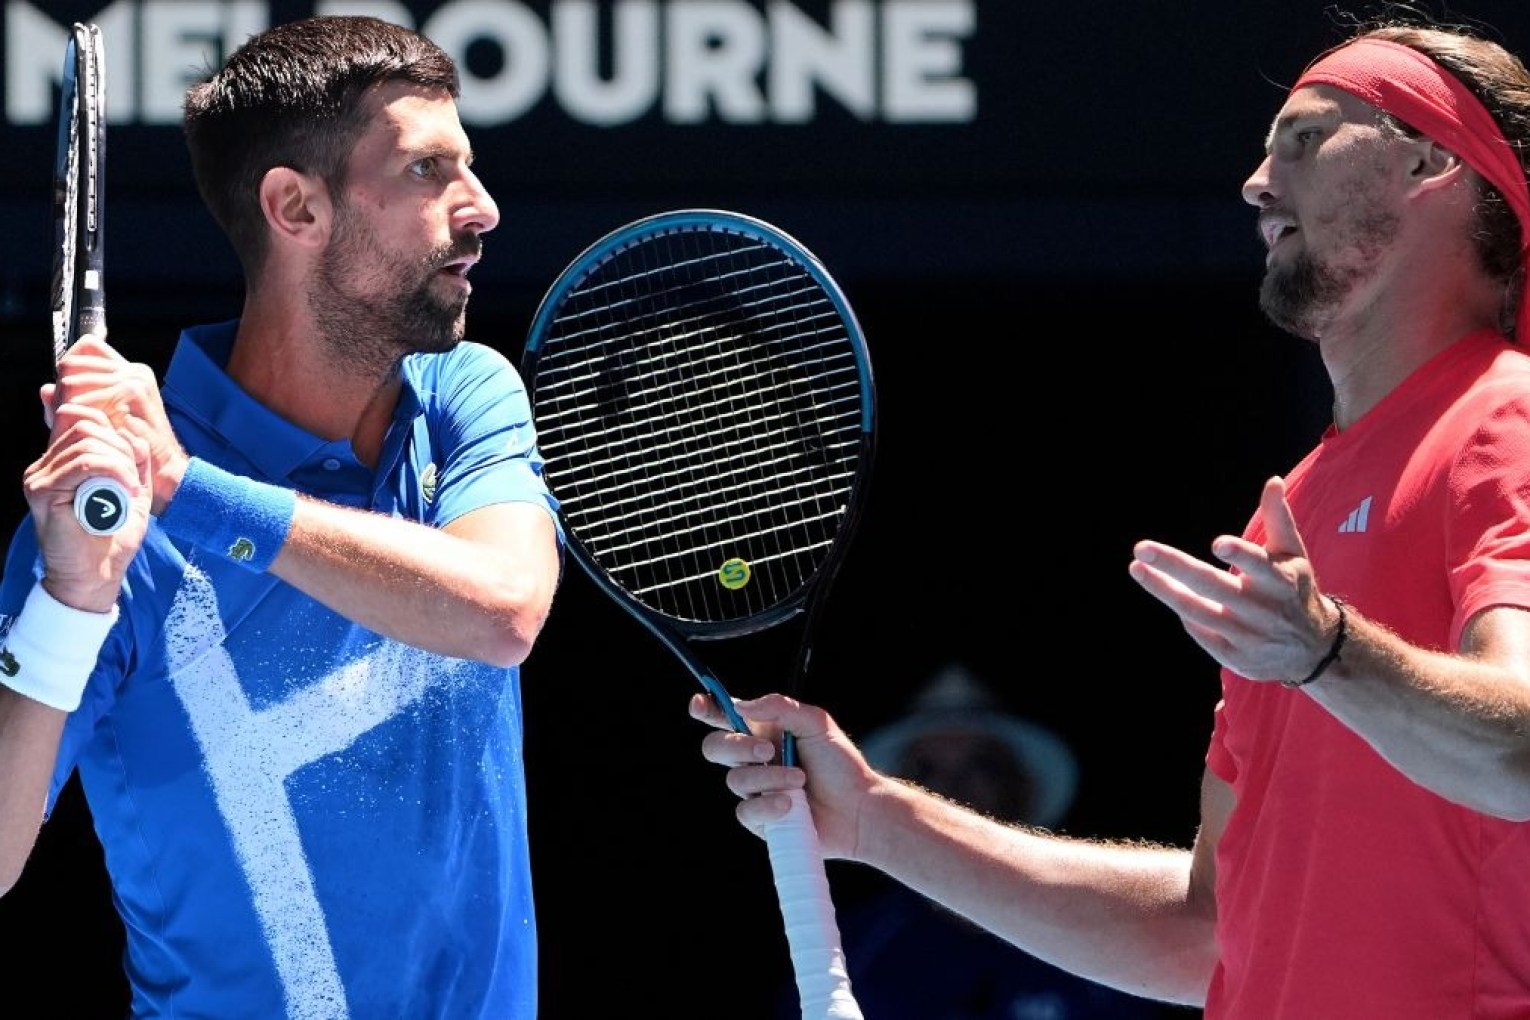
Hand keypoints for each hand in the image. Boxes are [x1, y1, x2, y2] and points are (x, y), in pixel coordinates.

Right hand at [24, 398, 152, 612]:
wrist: (96, 577)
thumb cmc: (113, 538)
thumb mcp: (133, 492)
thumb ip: (133, 461)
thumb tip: (132, 434)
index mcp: (62, 463)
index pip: (78, 418)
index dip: (111, 427)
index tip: (132, 458)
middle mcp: (45, 466)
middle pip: (86, 426)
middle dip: (121, 447)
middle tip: (135, 479)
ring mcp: (39, 477)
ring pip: (87, 442)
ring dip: (121, 462)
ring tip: (131, 489)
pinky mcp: (42, 491)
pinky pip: (83, 463)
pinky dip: (115, 471)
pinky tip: (128, 490)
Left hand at [45, 333, 187, 514]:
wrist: (167, 473)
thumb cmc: (138, 452)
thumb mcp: (107, 421)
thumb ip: (77, 403)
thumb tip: (45, 390)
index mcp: (131, 374)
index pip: (88, 347)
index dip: (70, 363)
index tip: (67, 389)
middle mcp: (132, 372)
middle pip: (71, 364)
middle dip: (61, 390)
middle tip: (67, 415)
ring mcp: (130, 381)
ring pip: (70, 381)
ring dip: (63, 405)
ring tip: (75, 426)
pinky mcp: (127, 395)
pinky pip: (80, 400)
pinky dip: (73, 417)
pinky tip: (83, 432)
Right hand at [690, 691, 874, 858]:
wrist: (858, 808)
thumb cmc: (840, 764)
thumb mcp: (817, 724)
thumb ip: (781, 707)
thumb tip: (742, 706)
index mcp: (762, 731)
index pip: (723, 717)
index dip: (704, 709)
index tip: (699, 705)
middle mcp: (752, 760)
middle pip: (715, 747)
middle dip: (737, 746)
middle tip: (768, 750)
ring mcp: (754, 791)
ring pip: (734, 780)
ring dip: (768, 778)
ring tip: (799, 780)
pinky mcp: (760, 820)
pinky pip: (746, 812)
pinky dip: (768, 805)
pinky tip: (791, 804)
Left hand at [1127, 475, 1336, 684]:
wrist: (1314, 649)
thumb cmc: (1293, 589)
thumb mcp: (1293, 555)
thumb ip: (1279, 519)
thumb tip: (1273, 480)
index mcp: (1281, 580)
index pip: (1259, 566)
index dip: (1240, 555)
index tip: (1218, 544)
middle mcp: (1264, 609)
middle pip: (1214, 586)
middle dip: (1175, 566)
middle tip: (1141, 547)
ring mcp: (1249, 636)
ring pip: (1198, 612)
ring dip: (1164, 590)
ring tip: (1137, 568)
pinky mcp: (1236, 657)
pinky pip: (1201, 633)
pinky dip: (1185, 615)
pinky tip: (1165, 590)